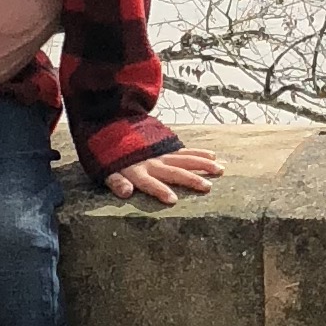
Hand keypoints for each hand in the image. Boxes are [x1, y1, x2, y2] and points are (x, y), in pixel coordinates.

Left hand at [106, 147, 221, 204]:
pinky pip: (185, 150)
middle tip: (207, 186)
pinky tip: (213, 156)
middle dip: (191, 179)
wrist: (112, 126)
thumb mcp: (107, 171)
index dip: (160, 190)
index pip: (150, 183)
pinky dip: (199, 152)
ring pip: (185, 159)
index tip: (173, 200)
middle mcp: (153, 162)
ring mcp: (161, 153)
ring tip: (219, 170)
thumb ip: (116, 182)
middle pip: (174, 171)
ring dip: (202, 164)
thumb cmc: (109, 156)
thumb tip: (126, 192)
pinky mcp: (166, 147)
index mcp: (137, 171)